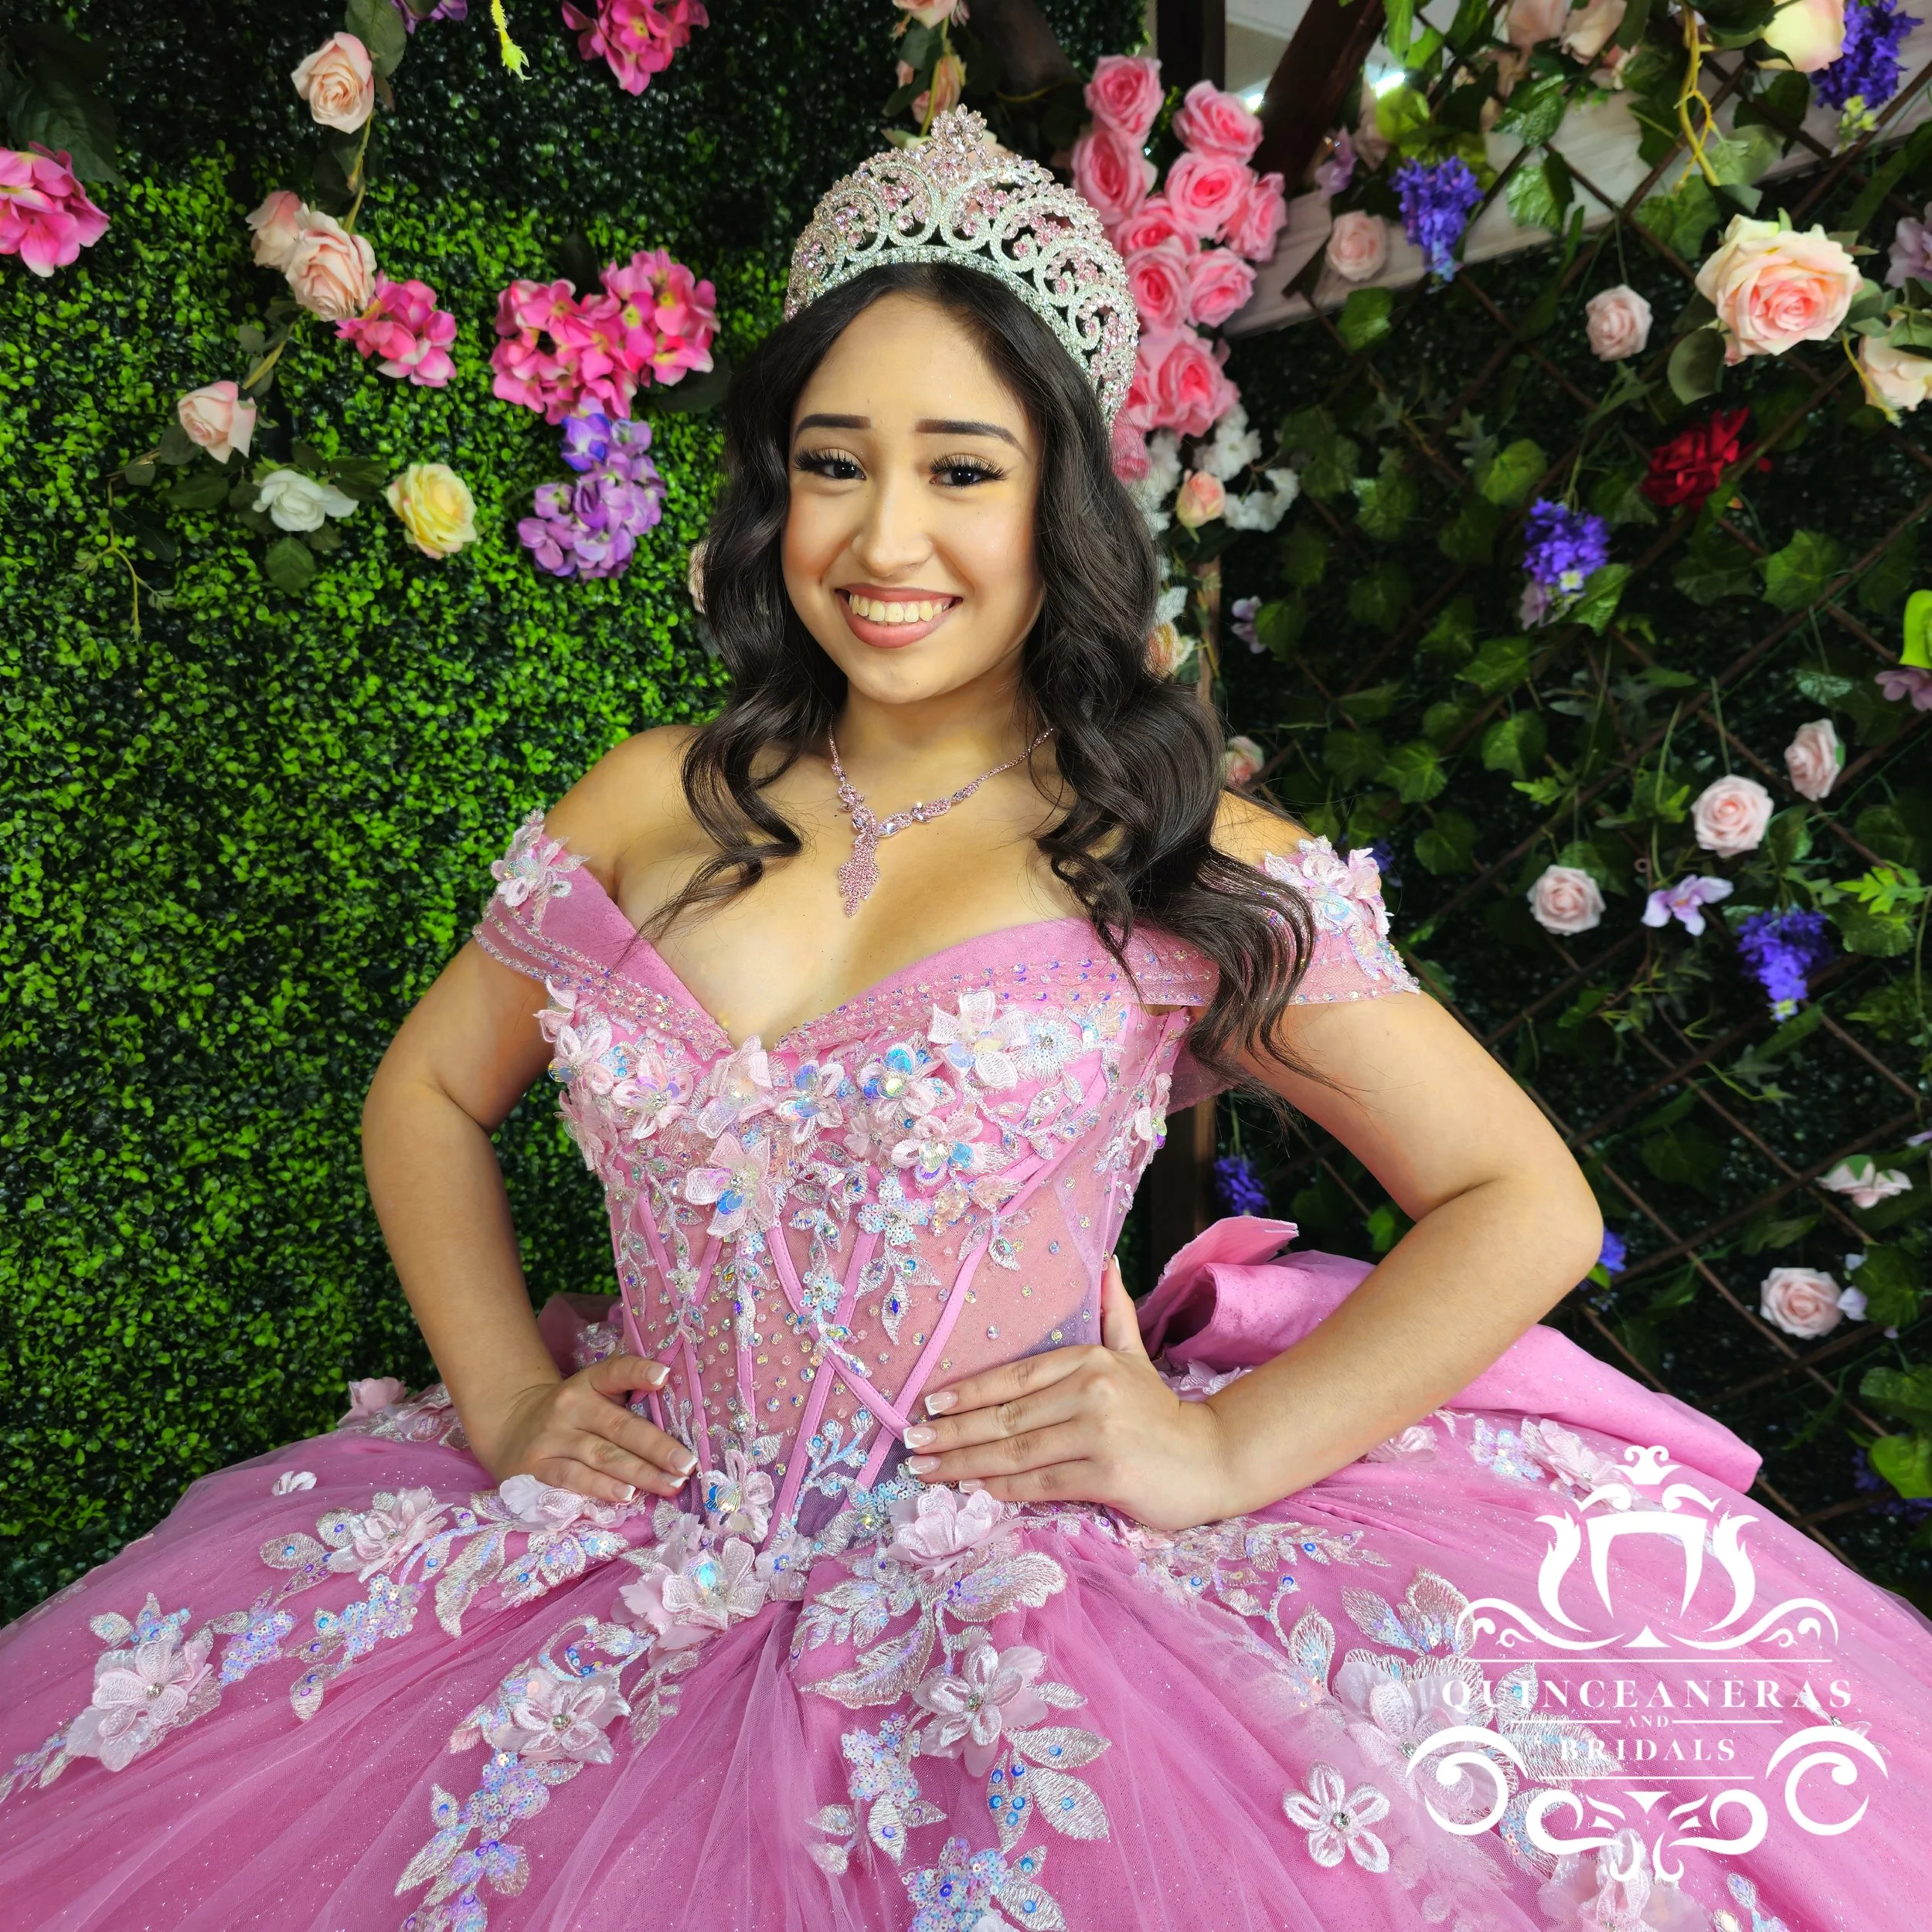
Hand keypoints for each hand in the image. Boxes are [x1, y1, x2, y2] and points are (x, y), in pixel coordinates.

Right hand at [478, 1354, 698, 1505]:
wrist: (513, 1428)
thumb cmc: (575, 1415)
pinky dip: (602, 1488)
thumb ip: (628, 1401)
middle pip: (619, 1426)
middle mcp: (571, 1407)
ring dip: (639, 1473)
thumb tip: (682, 1419)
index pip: (615, 1372)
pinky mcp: (539, 1467)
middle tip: (687, 1464)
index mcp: (589, 1382)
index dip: (639, 1372)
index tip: (664, 1376)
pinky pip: (575, 1479)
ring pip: (602, 1456)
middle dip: (657, 1447)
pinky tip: (626, 1495)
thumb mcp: (594, 1396)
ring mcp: (554, 1438)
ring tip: (669, 1484)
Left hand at [902, 1258, 1236, 1530]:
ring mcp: (1100, 1433)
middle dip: (953, 1432)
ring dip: (966, 1464)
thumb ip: (1113, 1313)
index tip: (928, 1406)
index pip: (1014, 1376)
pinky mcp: (1108, 1474)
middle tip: (912, 1444)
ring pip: (1017, 1452)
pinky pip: (1041, 1483)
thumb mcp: (1134, 1355)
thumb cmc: (1160, 1412)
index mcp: (1090, 1359)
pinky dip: (1002, 1490)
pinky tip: (973, 1492)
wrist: (1212, 1459)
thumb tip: (1106, 1261)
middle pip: (1007, 1416)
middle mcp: (1092, 1390)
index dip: (967, 1392)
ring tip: (929, 1472)